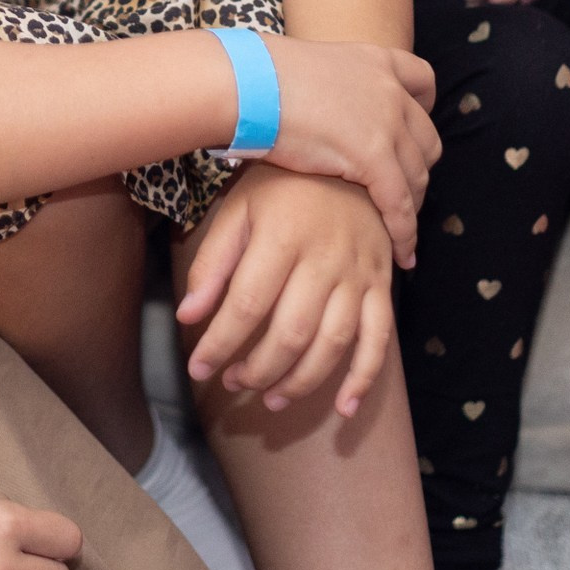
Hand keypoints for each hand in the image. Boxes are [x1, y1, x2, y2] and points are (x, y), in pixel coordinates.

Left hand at [177, 171, 396, 417]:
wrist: (348, 160)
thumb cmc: (282, 187)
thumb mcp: (238, 210)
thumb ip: (213, 263)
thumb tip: (187, 317)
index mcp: (282, 237)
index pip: (247, 305)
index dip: (220, 343)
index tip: (197, 369)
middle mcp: (324, 260)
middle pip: (291, 332)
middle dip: (258, 369)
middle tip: (232, 383)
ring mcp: (358, 275)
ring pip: (333, 344)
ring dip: (301, 382)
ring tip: (271, 399)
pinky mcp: (382, 285)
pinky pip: (379, 339)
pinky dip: (364, 379)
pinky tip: (343, 409)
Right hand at [258, 33, 437, 265]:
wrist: (247, 85)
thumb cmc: (258, 78)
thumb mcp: (308, 68)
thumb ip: (327, 86)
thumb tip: (311, 103)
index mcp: (373, 60)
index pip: (422, 81)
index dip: (421, 109)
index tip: (410, 129)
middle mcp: (389, 90)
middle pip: (426, 138)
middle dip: (417, 167)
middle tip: (398, 190)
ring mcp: (387, 123)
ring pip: (418, 176)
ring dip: (412, 205)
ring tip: (401, 231)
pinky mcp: (374, 158)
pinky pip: (401, 205)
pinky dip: (405, 233)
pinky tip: (402, 254)